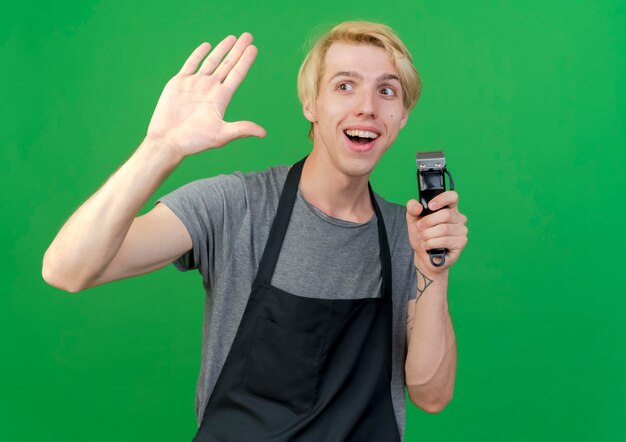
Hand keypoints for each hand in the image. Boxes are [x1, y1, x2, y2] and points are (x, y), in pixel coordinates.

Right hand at [146, 32, 265, 157]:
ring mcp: (195, 84)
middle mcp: (210, 88)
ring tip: (232, 38)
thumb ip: (241, 129)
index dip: (245, 61)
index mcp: (221, 98)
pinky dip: (198, 54)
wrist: (168, 140)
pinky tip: (207, 46)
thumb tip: (263, 133)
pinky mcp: (179, 83)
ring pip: (211, 61)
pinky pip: (190, 64)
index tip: (254, 48)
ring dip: (222, 49)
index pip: (237, 74)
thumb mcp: (221, 135)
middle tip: (248, 36)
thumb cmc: (195, 140)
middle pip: (228, 64)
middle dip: (238, 50)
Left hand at [405, 191, 467, 273]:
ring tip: (423, 238)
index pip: (452, 196)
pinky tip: (427, 245)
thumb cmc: (421, 235)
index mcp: (449, 209)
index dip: (442, 199)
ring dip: (428, 234)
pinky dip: (431, 243)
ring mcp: (461, 231)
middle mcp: (458, 218)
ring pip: (444, 229)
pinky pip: (445, 240)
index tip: (430, 206)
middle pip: (446, 214)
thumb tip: (418, 207)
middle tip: (419, 227)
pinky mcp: (461, 243)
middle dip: (428, 221)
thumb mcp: (413, 219)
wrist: (422, 255)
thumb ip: (412, 208)